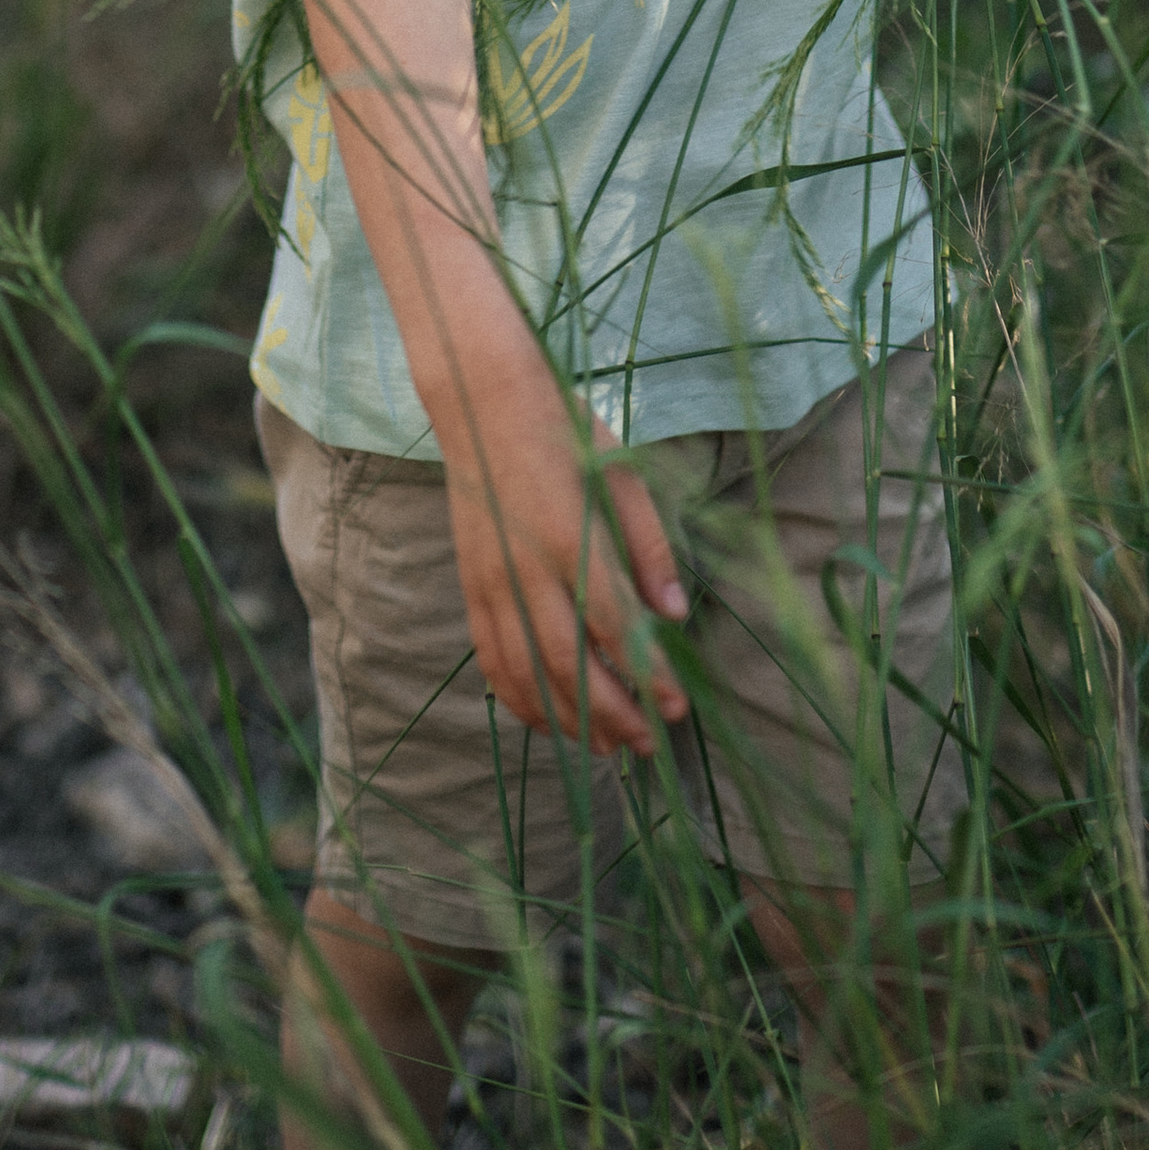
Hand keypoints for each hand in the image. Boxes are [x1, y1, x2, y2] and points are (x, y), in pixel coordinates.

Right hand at [434, 346, 688, 756]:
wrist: (483, 401)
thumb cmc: (563, 429)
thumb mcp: (621, 474)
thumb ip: (648, 547)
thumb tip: (675, 614)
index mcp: (570, 534)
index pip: (614, 625)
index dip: (647, 674)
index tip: (677, 706)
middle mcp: (525, 567)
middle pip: (570, 664)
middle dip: (614, 714)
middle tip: (651, 744)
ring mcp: (492, 581)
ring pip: (528, 673)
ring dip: (570, 720)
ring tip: (610, 748)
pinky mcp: (470, 587)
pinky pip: (492, 660)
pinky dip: (520, 701)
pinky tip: (550, 721)